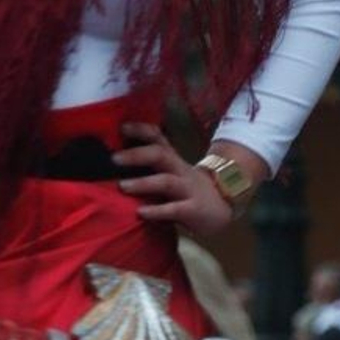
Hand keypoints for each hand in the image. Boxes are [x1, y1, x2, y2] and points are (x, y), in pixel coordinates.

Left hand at [113, 126, 264, 237]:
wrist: (225, 206)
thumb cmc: (188, 191)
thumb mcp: (173, 174)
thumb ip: (151, 169)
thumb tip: (117, 164)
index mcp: (173, 160)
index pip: (158, 138)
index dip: (141, 130)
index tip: (122, 127)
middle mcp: (180, 171)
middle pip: (160, 155)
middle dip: (136, 155)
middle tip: (114, 159)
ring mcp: (188, 190)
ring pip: (166, 181)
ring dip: (143, 183)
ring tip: (122, 186)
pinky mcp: (193, 210)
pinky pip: (175, 209)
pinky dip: (157, 211)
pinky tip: (141, 213)